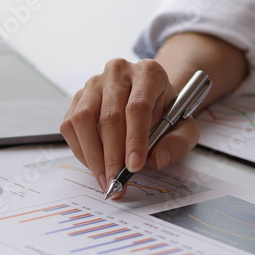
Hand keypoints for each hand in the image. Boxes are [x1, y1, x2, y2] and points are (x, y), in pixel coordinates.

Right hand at [60, 58, 199, 198]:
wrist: (150, 97)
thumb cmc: (165, 111)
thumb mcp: (184, 126)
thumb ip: (178, 142)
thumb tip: (157, 159)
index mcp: (148, 73)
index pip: (138, 106)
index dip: (135, 139)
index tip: (134, 167)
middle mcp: (118, 72)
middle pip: (110, 115)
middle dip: (112, 155)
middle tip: (117, 182)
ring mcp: (95, 83)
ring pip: (83, 119)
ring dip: (92, 155)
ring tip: (105, 178)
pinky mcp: (78, 96)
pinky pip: (70, 125)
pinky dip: (80, 149)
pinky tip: (95, 165)